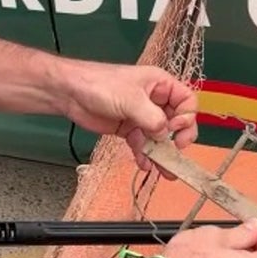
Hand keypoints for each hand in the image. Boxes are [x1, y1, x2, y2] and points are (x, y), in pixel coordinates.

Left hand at [62, 62, 197, 175]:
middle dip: (177, 139)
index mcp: (160, 85)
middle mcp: (154, 100)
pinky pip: (142, 144)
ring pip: (159, 137)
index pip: (186, 101)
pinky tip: (144, 164)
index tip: (175, 130)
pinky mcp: (128, 129)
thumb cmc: (100, 85)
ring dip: (162, 154)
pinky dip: (144, 155)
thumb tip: (165, 135)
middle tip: (175, 153)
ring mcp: (141, 116)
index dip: (186, 117)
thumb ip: (152, 118)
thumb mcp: (131, 99)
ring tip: (166, 172)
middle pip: (175, 122)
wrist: (71, 94)